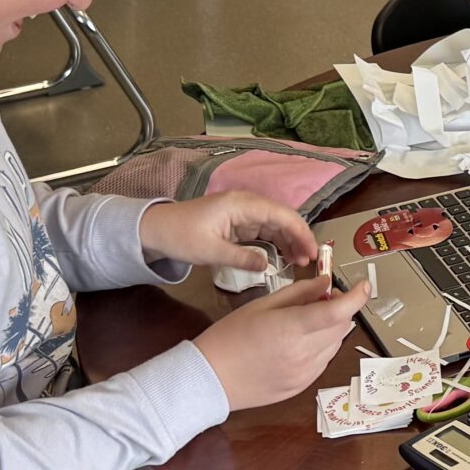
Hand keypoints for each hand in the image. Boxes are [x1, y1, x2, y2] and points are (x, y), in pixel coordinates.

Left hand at [138, 191, 316, 277]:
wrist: (156, 230)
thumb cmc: (180, 236)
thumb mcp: (210, 251)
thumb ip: (241, 257)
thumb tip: (268, 266)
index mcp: (241, 204)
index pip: (281, 214)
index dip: (301, 232)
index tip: (312, 252)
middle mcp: (246, 203)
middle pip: (282, 217)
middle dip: (299, 238)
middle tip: (309, 262)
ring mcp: (243, 211)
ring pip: (276, 223)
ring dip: (289, 241)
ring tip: (299, 262)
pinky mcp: (238, 220)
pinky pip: (265, 229)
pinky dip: (276, 241)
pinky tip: (283, 256)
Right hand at [193, 277, 370, 412]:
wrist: (210, 379)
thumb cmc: (229, 337)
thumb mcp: (262, 305)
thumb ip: (299, 293)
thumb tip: (326, 284)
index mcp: (293, 328)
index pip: (340, 311)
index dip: (357, 296)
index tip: (363, 286)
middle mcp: (305, 353)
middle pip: (342, 326)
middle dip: (339, 309)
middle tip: (321, 299)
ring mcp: (306, 373)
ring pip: (336, 344)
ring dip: (330, 328)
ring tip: (304, 322)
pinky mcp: (303, 386)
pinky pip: (324, 361)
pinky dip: (321, 347)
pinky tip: (298, 342)